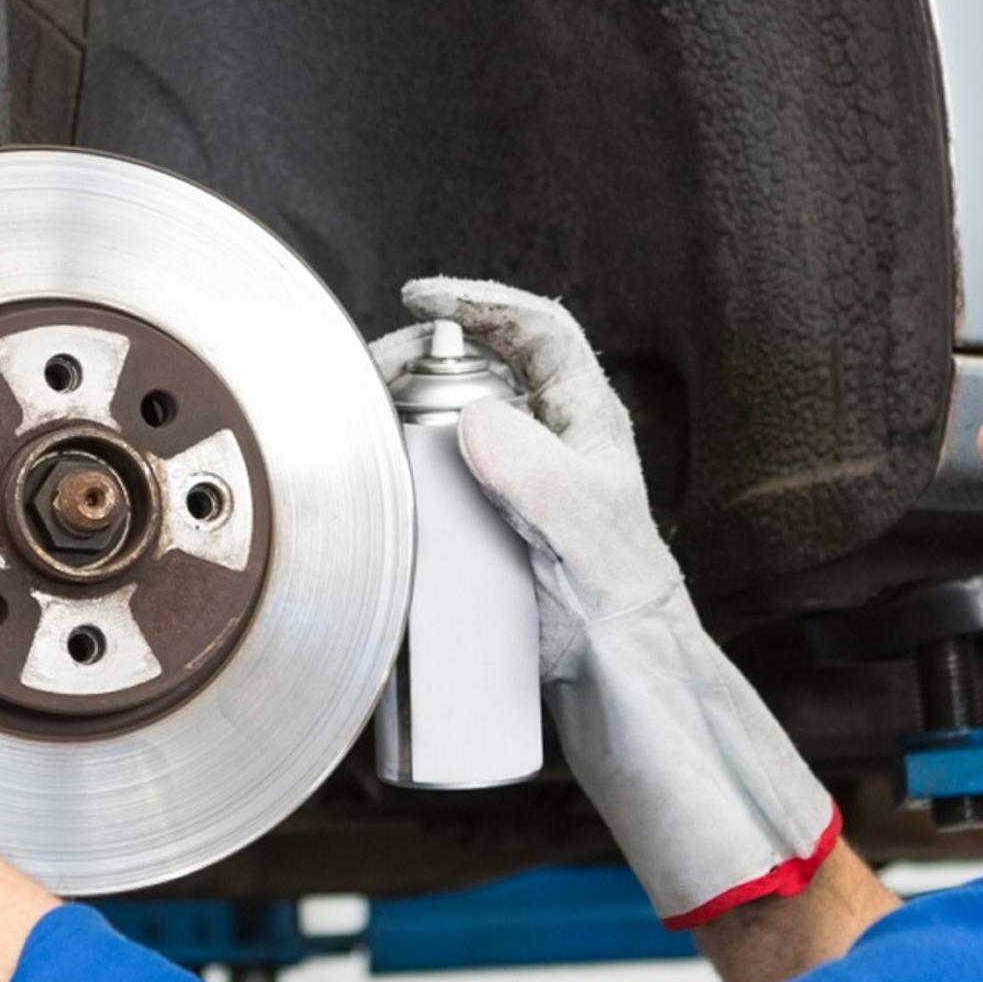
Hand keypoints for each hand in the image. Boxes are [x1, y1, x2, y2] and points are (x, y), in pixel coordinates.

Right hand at [374, 280, 839, 930]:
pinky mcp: (493, 531)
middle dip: (421, 360)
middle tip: (371, 379)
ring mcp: (521, 488)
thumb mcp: (580, 525)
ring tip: (363, 424)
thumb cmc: (620, 604)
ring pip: (455, 424)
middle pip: (482, 370)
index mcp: (585, 421)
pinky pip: (442, 483)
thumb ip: (535, 469)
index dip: (481, 299)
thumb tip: (475, 417)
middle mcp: (552, 445)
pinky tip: (374, 484)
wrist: (619, 683)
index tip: (419, 298)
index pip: (538, 329)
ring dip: (405, 414)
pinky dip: (404, 472)